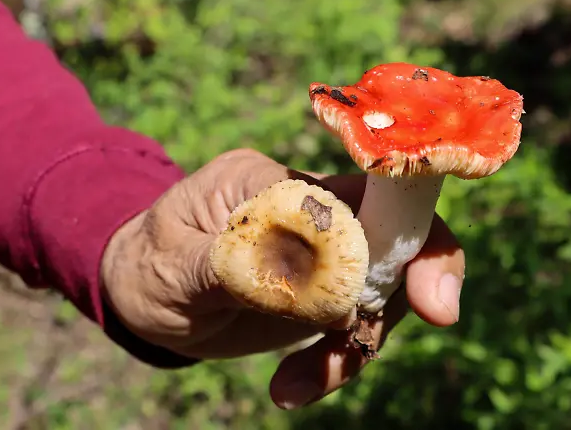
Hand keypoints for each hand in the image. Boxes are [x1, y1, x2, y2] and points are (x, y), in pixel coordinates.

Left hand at [101, 148, 465, 408]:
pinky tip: (291, 389)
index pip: (365, 186)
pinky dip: (335, 362)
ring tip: (297, 386)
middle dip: (413, 288)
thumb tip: (312, 276)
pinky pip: (352, 326)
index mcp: (274, 180)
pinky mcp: (321, 292)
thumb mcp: (174, 267)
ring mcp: (321, 250)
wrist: (139, 296)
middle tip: (394, 337)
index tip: (430, 297)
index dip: (412, 231)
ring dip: (355, 344)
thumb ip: (237, 263)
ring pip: (381, 291)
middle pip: (396, 235)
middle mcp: (310, 207)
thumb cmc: (147, 268)